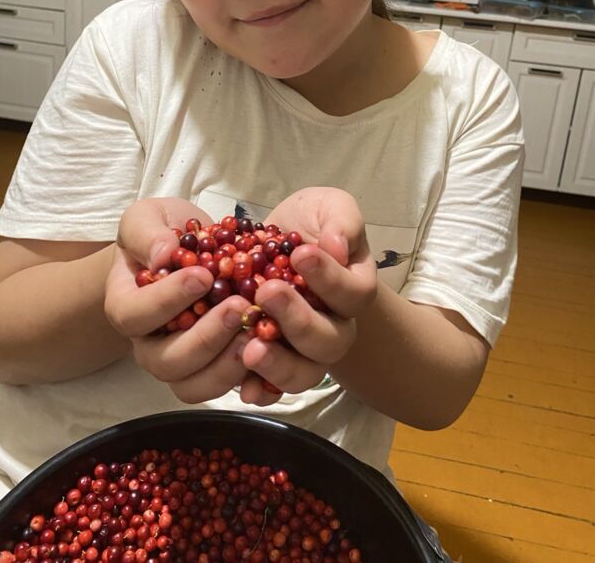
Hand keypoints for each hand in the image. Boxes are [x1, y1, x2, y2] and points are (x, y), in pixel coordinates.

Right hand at [104, 198, 252, 401]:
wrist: (184, 249)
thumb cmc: (161, 234)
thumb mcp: (146, 218)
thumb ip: (146, 233)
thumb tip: (163, 254)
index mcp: (126, 307)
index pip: (135, 316)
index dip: (167, 301)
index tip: (203, 276)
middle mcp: (149, 344)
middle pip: (168, 362)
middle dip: (206, 338)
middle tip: (240, 307)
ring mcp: (182, 362)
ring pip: (195, 386)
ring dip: (228, 365)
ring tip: (258, 332)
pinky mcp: (213, 368)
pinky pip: (226, 386)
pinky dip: (250, 377)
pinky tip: (272, 349)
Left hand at [239, 187, 376, 405]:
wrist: (277, 246)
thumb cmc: (308, 226)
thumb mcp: (328, 207)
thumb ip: (342, 220)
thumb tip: (337, 246)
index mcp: (353, 289)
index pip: (353, 294)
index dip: (329, 278)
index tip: (300, 253)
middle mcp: (334, 327)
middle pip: (328, 341)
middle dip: (298, 319)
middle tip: (267, 292)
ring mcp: (304, 351)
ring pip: (303, 373)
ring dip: (278, 363)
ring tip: (250, 346)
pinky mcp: (273, 363)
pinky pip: (271, 388)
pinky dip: (257, 388)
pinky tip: (241, 380)